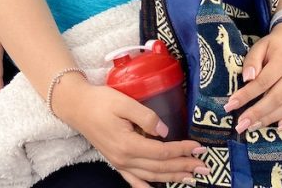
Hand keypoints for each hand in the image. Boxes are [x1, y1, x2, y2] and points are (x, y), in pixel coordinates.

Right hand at [56, 79, 206, 187]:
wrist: (77, 107)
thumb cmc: (101, 101)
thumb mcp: (124, 102)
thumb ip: (146, 116)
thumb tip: (164, 130)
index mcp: (128, 144)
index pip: (162, 151)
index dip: (182, 150)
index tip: (199, 147)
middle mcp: (124, 159)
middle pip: (160, 167)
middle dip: (184, 167)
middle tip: (204, 167)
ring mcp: (119, 163)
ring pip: (151, 176)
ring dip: (172, 177)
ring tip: (191, 178)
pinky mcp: (115, 162)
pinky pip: (133, 180)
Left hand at [222, 23, 281, 132]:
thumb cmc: (273, 46)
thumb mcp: (260, 47)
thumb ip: (252, 61)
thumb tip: (247, 79)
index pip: (262, 82)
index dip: (246, 95)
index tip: (230, 105)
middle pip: (276, 98)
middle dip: (256, 113)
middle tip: (240, 125)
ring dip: (270, 119)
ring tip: (252, 126)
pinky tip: (278, 127)